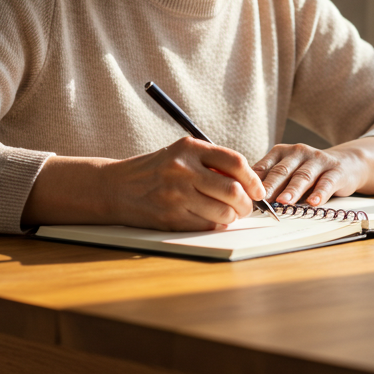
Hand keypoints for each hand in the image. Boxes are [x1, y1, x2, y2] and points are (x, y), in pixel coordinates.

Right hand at [22, 137, 264, 230]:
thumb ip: (209, 161)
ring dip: (233, 217)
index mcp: (189, 148)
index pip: (234, 161)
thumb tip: (247, 181)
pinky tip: (213, 220)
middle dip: (247, 203)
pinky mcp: (171, 217)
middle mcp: (183, 169)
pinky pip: (206, 225)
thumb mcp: (179, 154)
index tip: (258, 190)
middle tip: (247, 207)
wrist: (114, 187)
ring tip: (230, 215)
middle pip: (233, 190)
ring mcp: (176, 194)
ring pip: (223, 211)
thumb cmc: (153, 170)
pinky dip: (216, 225)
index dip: (253, 179)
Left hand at [252, 143, 366, 206]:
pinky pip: (326, 182)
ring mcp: (318, 160)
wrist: (345, 163)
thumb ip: (270, 181)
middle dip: (271, 186)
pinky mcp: (335, 170)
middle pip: (282, 170)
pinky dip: (319, 193)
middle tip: (261, 199)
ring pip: (303, 176)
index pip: (265, 166)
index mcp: (281, 152)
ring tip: (283, 202)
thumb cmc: (308, 172)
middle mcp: (298, 152)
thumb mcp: (287, 172)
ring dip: (292, 190)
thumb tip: (247, 199)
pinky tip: (313, 202)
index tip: (246, 195)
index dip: (254, 181)